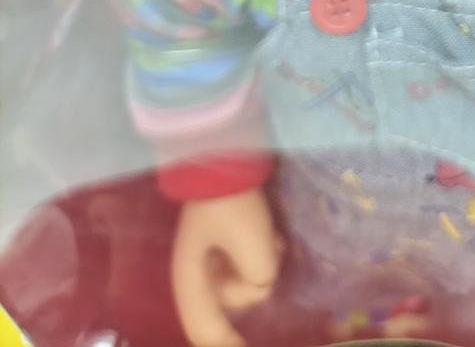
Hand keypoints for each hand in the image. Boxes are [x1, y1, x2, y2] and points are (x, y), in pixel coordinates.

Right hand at [171, 188, 282, 346]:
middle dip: (254, 283)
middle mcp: (197, 276)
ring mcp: (211, 258)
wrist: (224, 159)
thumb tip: (262, 280)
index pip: (206, 333)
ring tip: (270, 235)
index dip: (227, 345)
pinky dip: (262, 250)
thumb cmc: (232, 205)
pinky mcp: (226, 242)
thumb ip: (260, 278)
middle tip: (266, 252)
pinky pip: (249, 261)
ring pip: (246, 279)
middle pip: (233, 301)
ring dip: (263, 262)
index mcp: (191, 282)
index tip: (245, 346)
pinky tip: (270, 231)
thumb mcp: (252, 247)